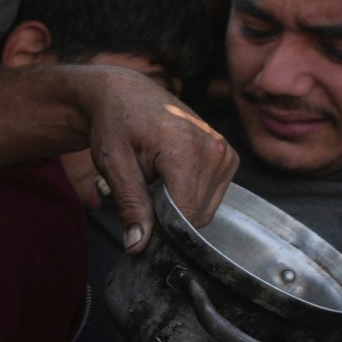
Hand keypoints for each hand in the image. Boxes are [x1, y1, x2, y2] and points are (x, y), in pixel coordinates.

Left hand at [78, 65, 238, 248]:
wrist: (126, 95)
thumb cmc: (116, 125)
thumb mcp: (113, 165)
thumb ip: (131, 206)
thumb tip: (137, 246)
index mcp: (187, 149)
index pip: (186, 215)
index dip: (161, 227)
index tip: (138, 218)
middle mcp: (214, 150)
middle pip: (197, 215)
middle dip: (168, 215)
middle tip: (143, 188)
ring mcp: (225, 153)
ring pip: (206, 210)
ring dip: (179, 205)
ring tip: (157, 177)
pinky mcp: (228, 157)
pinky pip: (212, 197)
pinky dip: (190, 195)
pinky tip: (171, 174)